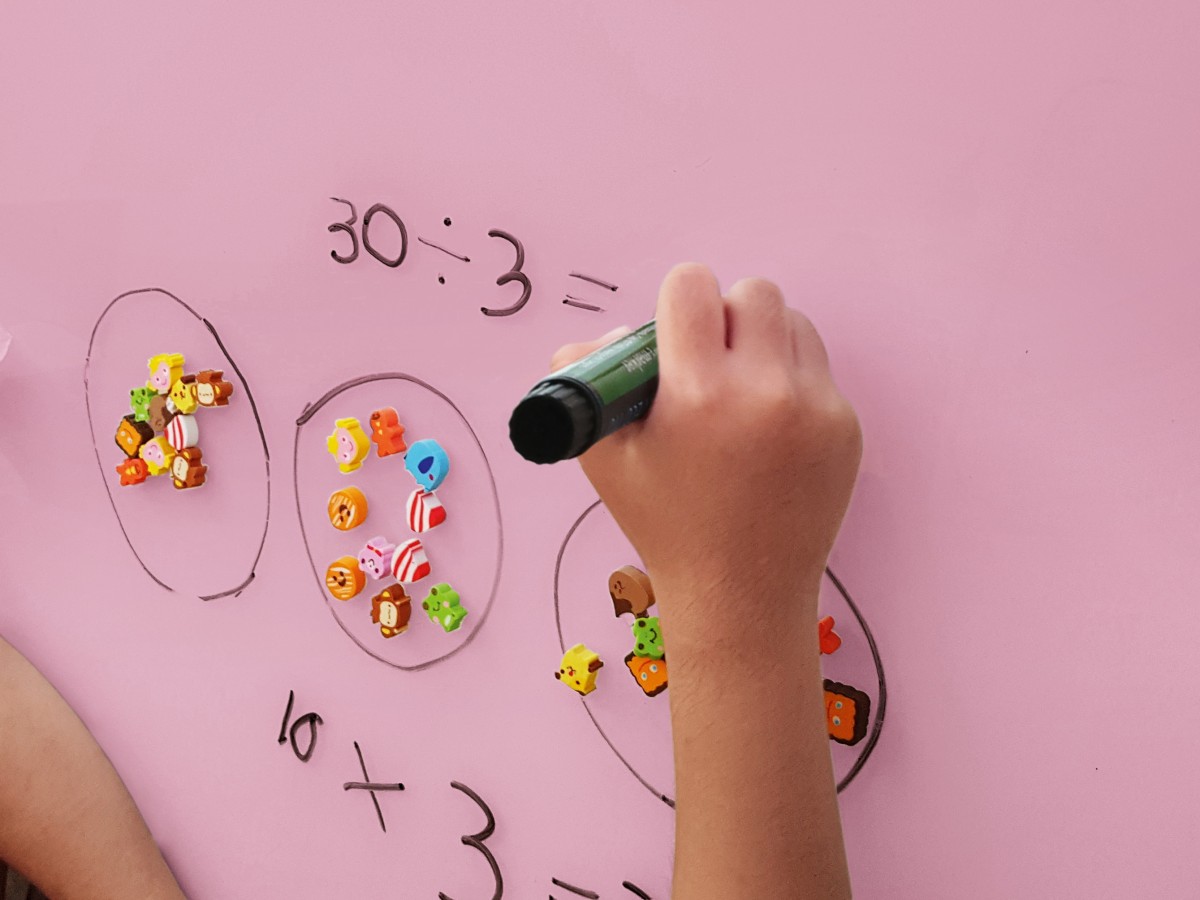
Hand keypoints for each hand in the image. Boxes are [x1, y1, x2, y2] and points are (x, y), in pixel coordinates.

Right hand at [550, 263, 861, 650]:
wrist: (741, 594)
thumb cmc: (664, 523)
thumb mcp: (604, 456)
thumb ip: (590, 378)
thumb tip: (611, 334)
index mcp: (697, 393)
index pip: (693, 285)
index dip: (676, 301)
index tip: (672, 333)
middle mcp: (764, 392)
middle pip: (753, 293)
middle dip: (725, 316)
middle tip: (708, 359)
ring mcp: (815, 409)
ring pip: (793, 323)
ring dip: (763, 341)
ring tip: (740, 391)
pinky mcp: (845, 427)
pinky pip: (816, 369)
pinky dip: (790, 382)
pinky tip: (768, 430)